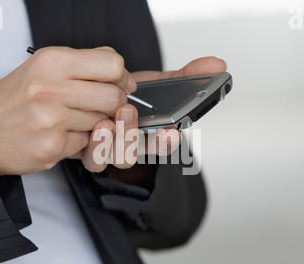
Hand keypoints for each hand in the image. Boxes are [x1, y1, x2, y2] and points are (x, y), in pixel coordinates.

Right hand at [0, 46, 136, 175]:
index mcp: (52, 61)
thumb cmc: (15, 98)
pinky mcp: (52, 146)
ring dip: (95, 124)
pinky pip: (87, 144)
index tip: (117, 84)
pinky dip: (79, 142)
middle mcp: (51, 88)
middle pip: (114, 96)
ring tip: (72, 120)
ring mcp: (51, 119)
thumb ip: (84, 65)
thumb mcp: (44, 67)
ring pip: (103, 122)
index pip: (112, 64)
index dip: (120, 77)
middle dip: (115, 104)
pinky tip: (61, 135)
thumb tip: (124, 76)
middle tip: (101, 107)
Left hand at [77, 56, 226, 172]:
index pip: (162, 146)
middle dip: (133, 138)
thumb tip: (218, 64)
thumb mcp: (160, 82)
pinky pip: (89, 156)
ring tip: (107, 121)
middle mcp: (128, 147)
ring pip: (110, 159)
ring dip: (111, 141)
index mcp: (149, 135)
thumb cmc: (128, 92)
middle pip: (133, 156)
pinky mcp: (84, 148)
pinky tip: (94, 124)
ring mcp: (106, 150)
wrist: (94, 90)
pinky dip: (93, 143)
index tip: (173, 133)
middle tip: (129, 113)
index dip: (167, 143)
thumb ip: (188, 75)